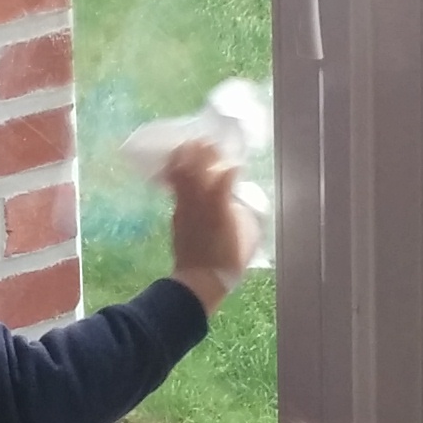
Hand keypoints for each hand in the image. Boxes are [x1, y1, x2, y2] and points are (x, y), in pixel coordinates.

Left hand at [165, 139, 257, 313]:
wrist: (199, 280)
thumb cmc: (228, 261)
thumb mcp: (247, 237)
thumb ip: (244, 213)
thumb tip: (238, 199)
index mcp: (220, 206)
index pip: (225, 175)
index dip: (231, 167)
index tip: (237, 165)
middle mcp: (200, 201)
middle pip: (198, 167)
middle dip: (204, 152)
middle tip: (209, 143)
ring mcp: (185, 206)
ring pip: (181, 174)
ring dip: (185, 157)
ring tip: (190, 145)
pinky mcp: (176, 213)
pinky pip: (175, 186)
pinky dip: (176, 173)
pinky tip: (179, 166)